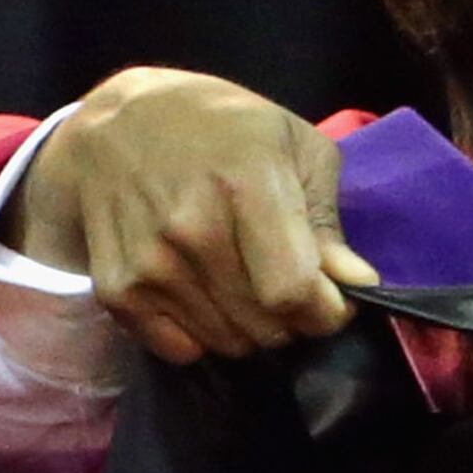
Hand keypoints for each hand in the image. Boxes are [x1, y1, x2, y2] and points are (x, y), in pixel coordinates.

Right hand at [11, 68, 378, 364]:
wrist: (115, 123)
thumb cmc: (221, 127)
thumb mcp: (295, 145)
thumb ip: (327, 220)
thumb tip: (357, 282)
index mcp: (244, 185)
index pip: (293, 291)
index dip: (326, 309)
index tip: (332, 296)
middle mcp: (190, 230)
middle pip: (265, 325)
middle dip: (292, 318)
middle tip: (284, 282)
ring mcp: (147, 263)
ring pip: (228, 342)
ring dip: (247, 324)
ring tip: (240, 278)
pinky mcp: (115, 290)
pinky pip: (180, 349)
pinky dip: (201, 333)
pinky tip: (201, 291)